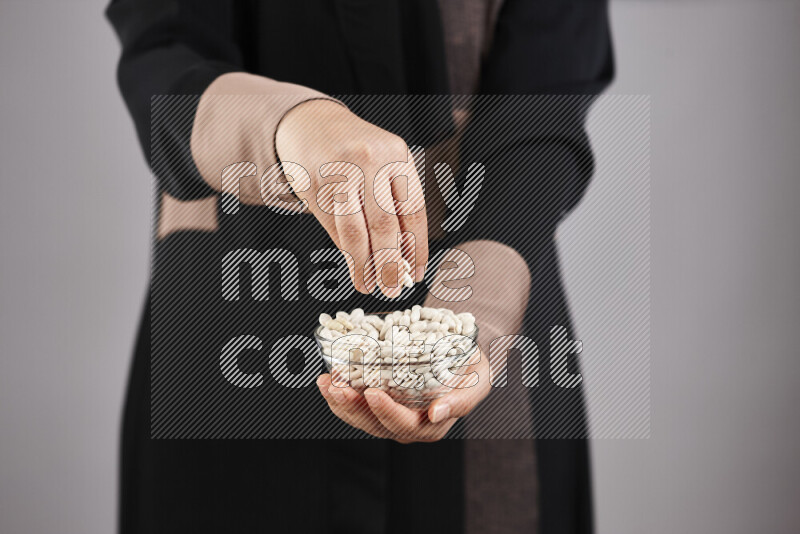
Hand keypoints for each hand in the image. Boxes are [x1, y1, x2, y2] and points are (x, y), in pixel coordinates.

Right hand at [276, 100, 427, 296]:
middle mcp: (369, 160)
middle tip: (391, 288)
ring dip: (362, 265)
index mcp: (397, 155)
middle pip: (384, 224)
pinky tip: (353, 266)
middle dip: (389, 263)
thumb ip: (396, 205)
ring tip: (369, 286)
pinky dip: (344, 251)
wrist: (311, 124)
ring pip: (354, 230)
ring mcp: (338, 172)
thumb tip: (405, 261)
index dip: (417, 247)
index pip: (413, 210)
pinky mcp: (314, 185)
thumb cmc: (357, 153)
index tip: (416, 274)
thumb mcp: (385, 165)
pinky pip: (333, 227)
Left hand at [316, 346, 490, 442]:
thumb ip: (462, 400)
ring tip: (326, 382)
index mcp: (432, 426)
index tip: (373, 392)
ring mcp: (389, 418)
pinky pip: (353, 408)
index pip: (406, 425)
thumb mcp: (479, 380)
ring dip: (339, 402)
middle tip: (338, 385)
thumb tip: (436, 413)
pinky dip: (337, 395)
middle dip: (353, 406)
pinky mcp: (377, 406)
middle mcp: (408, 426)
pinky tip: (327, 380)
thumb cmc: (473, 367)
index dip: (387, 412)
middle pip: (375, 424)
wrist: (463, 355)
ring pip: (359, 418)